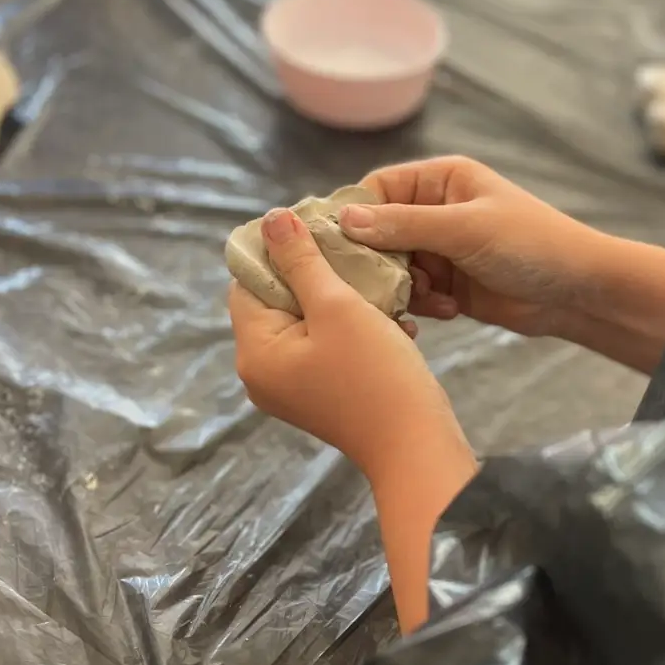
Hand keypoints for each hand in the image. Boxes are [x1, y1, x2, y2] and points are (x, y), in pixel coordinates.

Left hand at [229, 208, 466, 480]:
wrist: (417, 446)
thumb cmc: (375, 375)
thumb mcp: (337, 306)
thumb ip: (302, 260)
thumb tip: (272, 219)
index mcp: (255, 352)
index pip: (247, 282)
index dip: (277, 251)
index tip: (316, 228)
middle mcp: (263, 373)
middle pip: (276, 301)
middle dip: (315, 273)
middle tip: (353, 251)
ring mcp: (293, 387)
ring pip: (307, 321)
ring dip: (340, 298)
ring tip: (376, 285)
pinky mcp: (322, 394)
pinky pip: (326, 345)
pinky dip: (352, 327)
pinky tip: (389, 319)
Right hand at [339, 157, 593, 338]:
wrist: (577, 292)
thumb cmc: (531, 245)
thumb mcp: (465, 229)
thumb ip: (404, 225)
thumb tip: (344, 219)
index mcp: (440, 180)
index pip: (376, 190)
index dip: (355, 216)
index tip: (339, 247)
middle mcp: (435, 211)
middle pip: (377, 233)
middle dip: (379, 261)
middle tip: (380, 284)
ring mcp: (441, 249)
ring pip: (392, 268)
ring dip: (403, 287)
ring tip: (429, 297)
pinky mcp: (449, 285)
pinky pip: (414, 294)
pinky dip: (422, 305)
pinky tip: (448, 311)